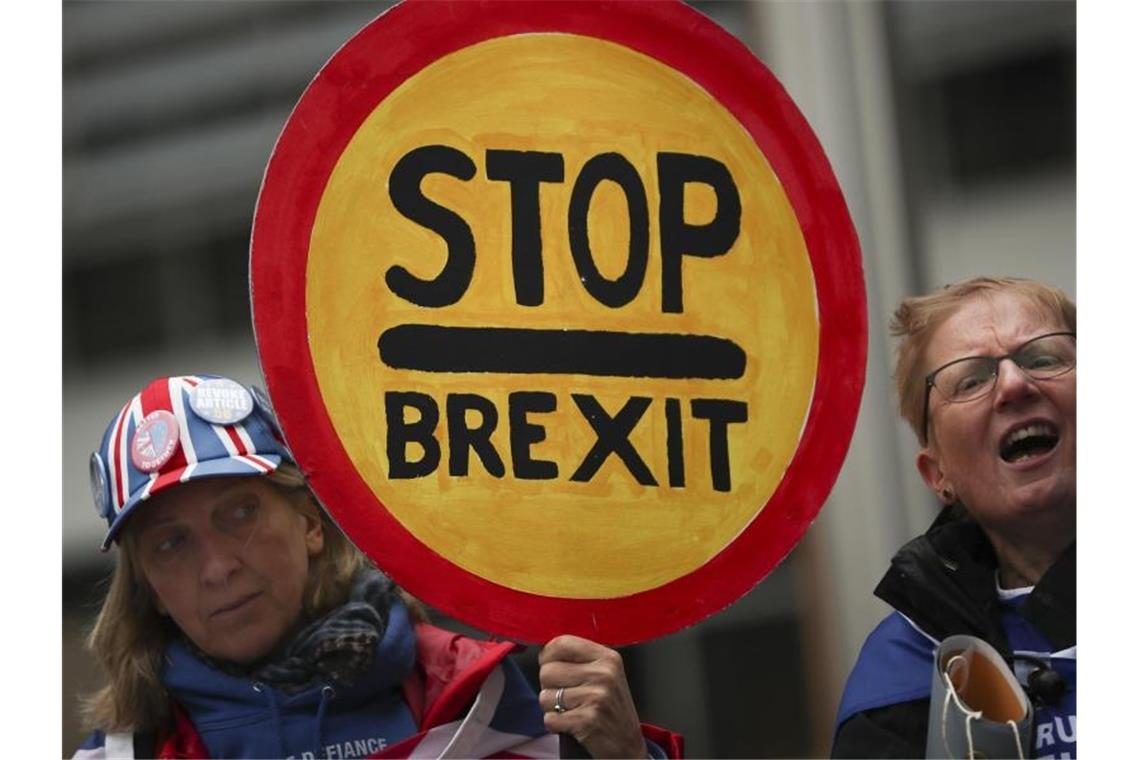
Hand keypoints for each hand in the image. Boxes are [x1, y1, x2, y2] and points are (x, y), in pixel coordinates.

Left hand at [538, 635, 647, 758]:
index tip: (551, 665)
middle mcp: (604, 674)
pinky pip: (549, 719)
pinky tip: (571, 724)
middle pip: (548, 671)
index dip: (548, 656)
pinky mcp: (587, 721)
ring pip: (545, 696)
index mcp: (607, 658)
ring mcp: (596, 697)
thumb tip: (544, 651)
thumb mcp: (605, 674)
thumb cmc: (610, 707)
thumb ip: (580, 659)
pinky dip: (555, 724)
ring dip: (551, 708)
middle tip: (567, 695)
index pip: (562, 643)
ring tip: (571, 710)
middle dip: (550, 687)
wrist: (627, 744)